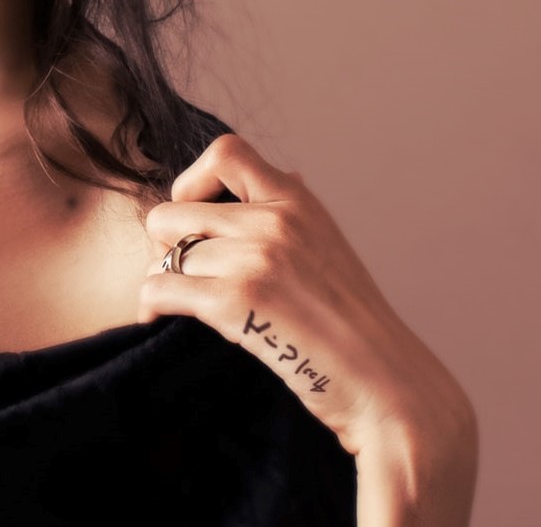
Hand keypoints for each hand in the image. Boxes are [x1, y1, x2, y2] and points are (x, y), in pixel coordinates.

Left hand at [138, 134, 477, 518]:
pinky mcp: (238, 301)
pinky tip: (157, 321)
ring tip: (179, 303)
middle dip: (168, 244)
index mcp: (296, 200)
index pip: (225, 152)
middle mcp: (274, 220)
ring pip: (166, 254)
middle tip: (183, 273)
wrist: (390, 388)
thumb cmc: (358, 326)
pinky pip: (160, 288)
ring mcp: (255, 258)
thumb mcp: (331, 246)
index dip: (193, 180)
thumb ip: (296, 212)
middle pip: (173, 210)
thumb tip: (285, 173)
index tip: (195, 215)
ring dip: (164, 280)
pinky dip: (149, 306)